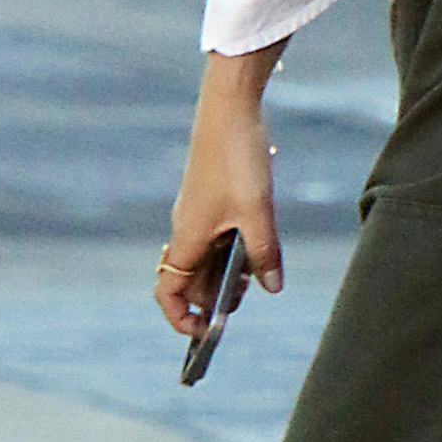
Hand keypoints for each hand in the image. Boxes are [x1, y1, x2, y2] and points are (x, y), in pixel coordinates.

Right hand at [157, 66, 282, 335]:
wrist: (229, 109)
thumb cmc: (238, 159)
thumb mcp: (258, 213)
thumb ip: (265, 254)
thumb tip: (272, 288)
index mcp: (188, 238)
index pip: (169, 292)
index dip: (180, 318)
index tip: (204, 332)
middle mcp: (187, 229)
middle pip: (193, 280)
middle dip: (216, 297)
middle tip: (245, 298)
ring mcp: (198, 214)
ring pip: (207, 258)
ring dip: (229, 273)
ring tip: (258, 272)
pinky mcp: (211, 199)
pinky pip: (217, 236)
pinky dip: (234, 248)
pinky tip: (260, 240)